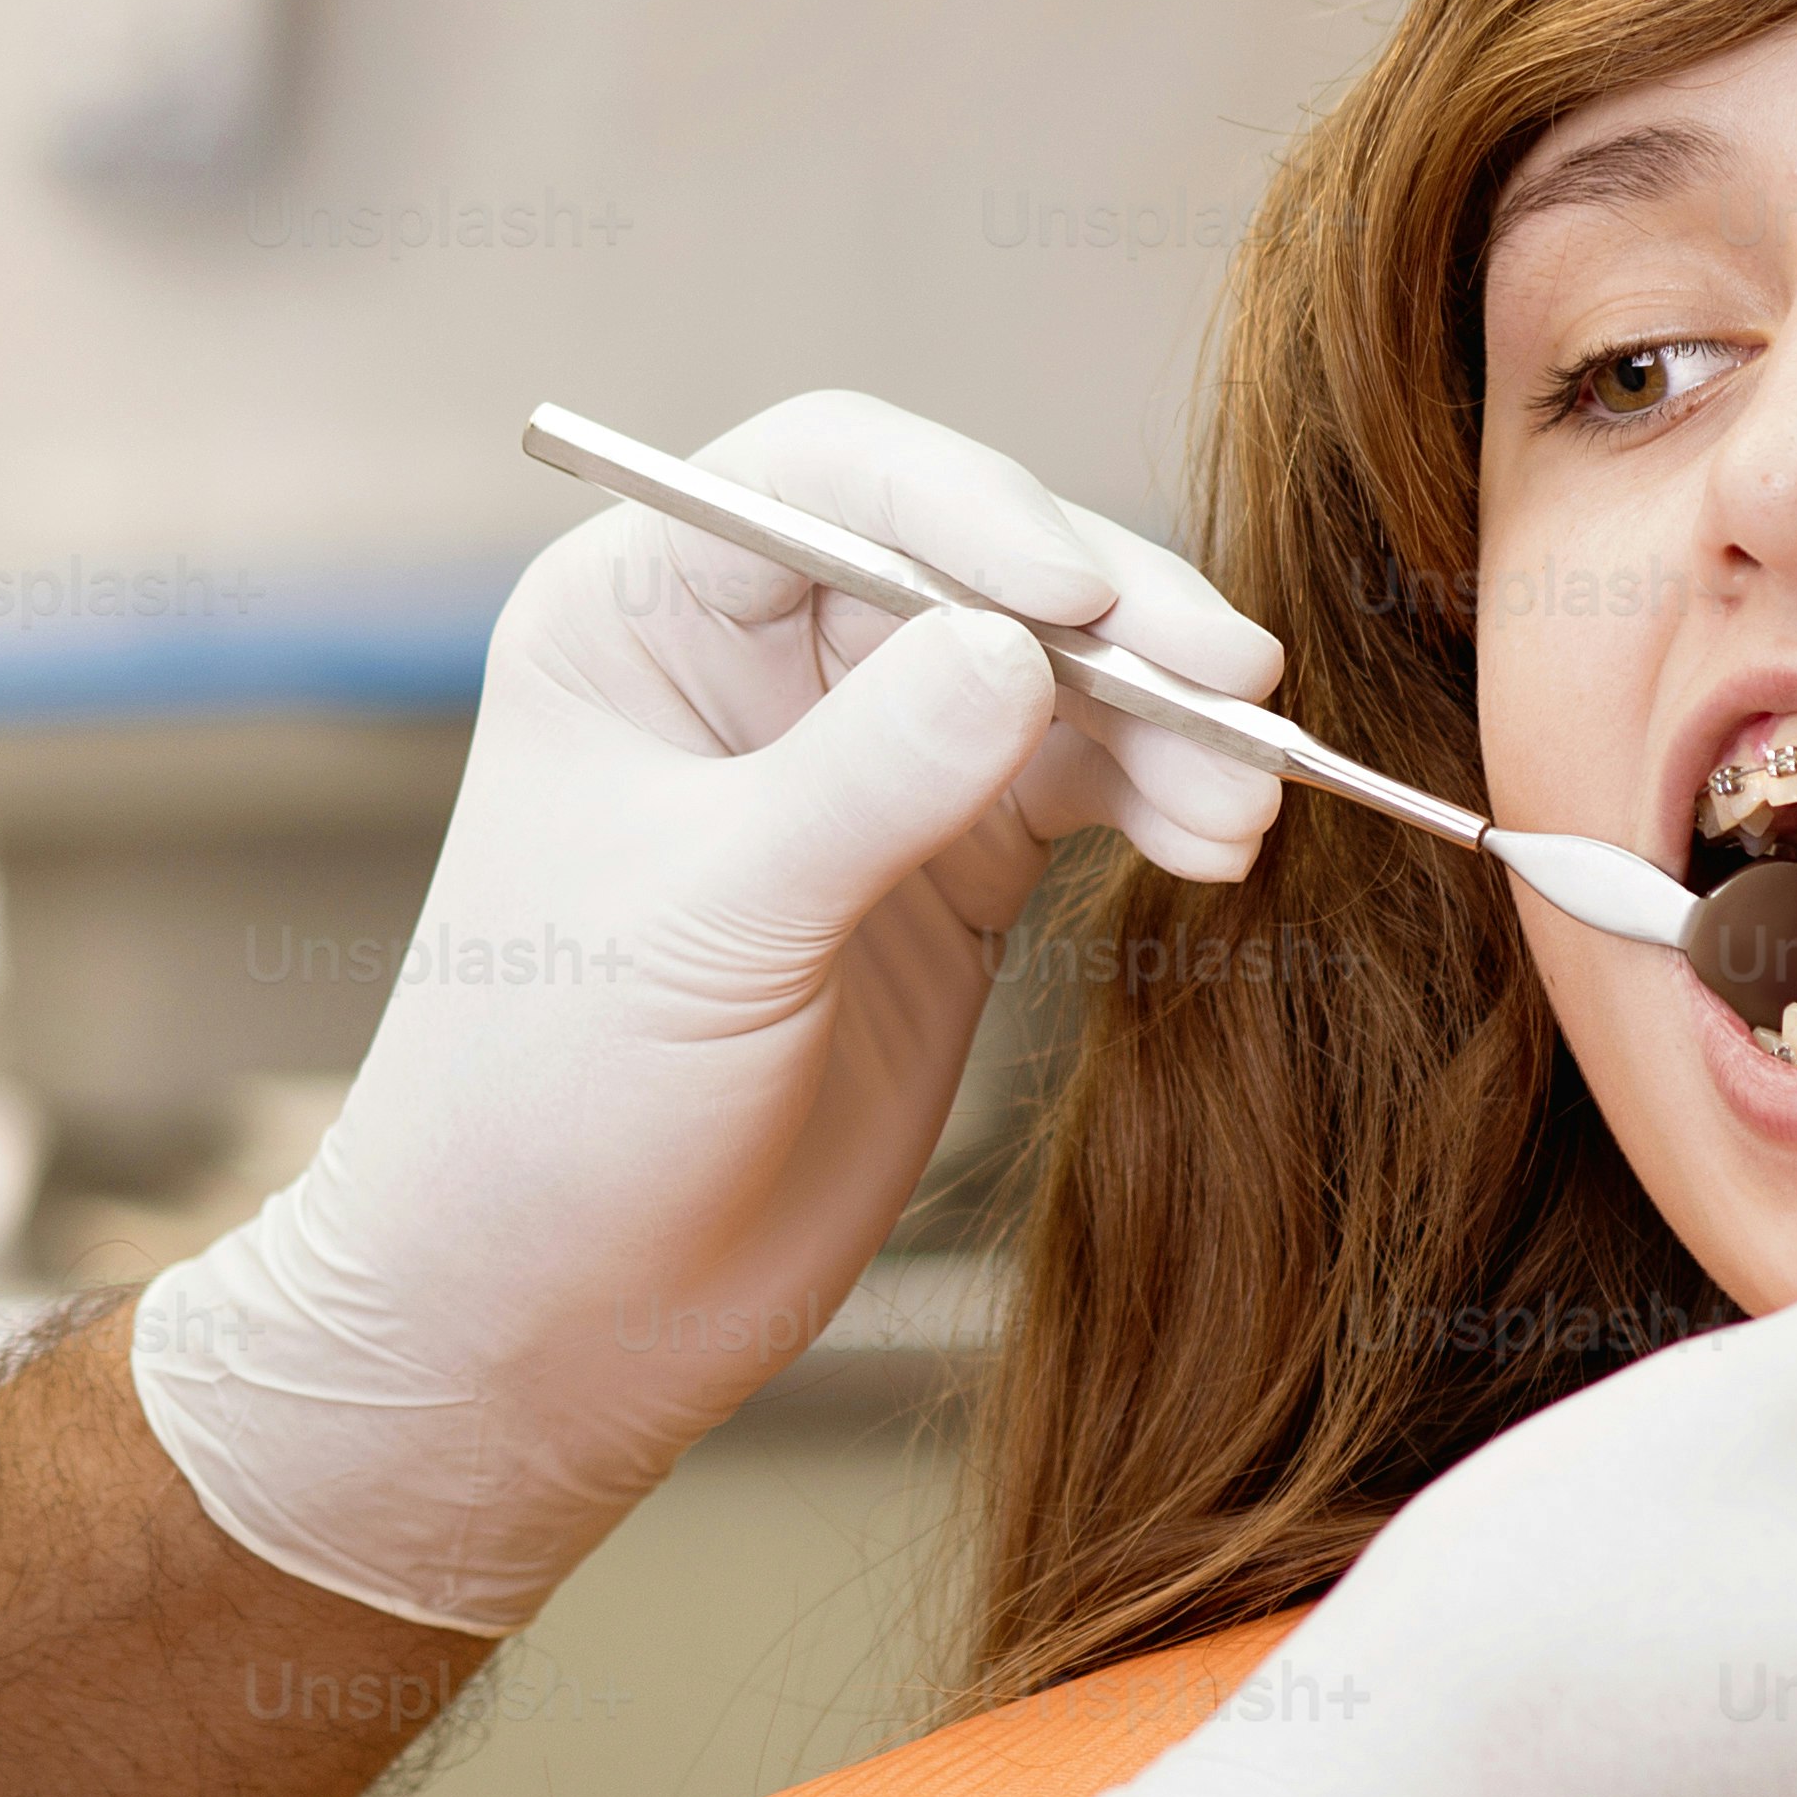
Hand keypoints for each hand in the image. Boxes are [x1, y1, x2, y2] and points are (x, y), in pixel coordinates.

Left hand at [127, 394, 1287, 1635]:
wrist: (551, 1317)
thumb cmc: (549, 1104)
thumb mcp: (704, 924)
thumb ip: (866, 780)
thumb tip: (1023, 645)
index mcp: (641, 613)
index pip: (828, 478)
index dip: (966, 507)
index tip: (1075, 596)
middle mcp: (756, 659)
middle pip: (969, 561)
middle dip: (1112, 616)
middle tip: (1236, 677)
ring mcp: (861, 760)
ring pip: (1050, 676)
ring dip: (1163, 719)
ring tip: (1247, 796)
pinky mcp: (944, 868)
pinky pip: (1081, 785)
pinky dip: (1162, 798)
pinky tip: (1221, 843)